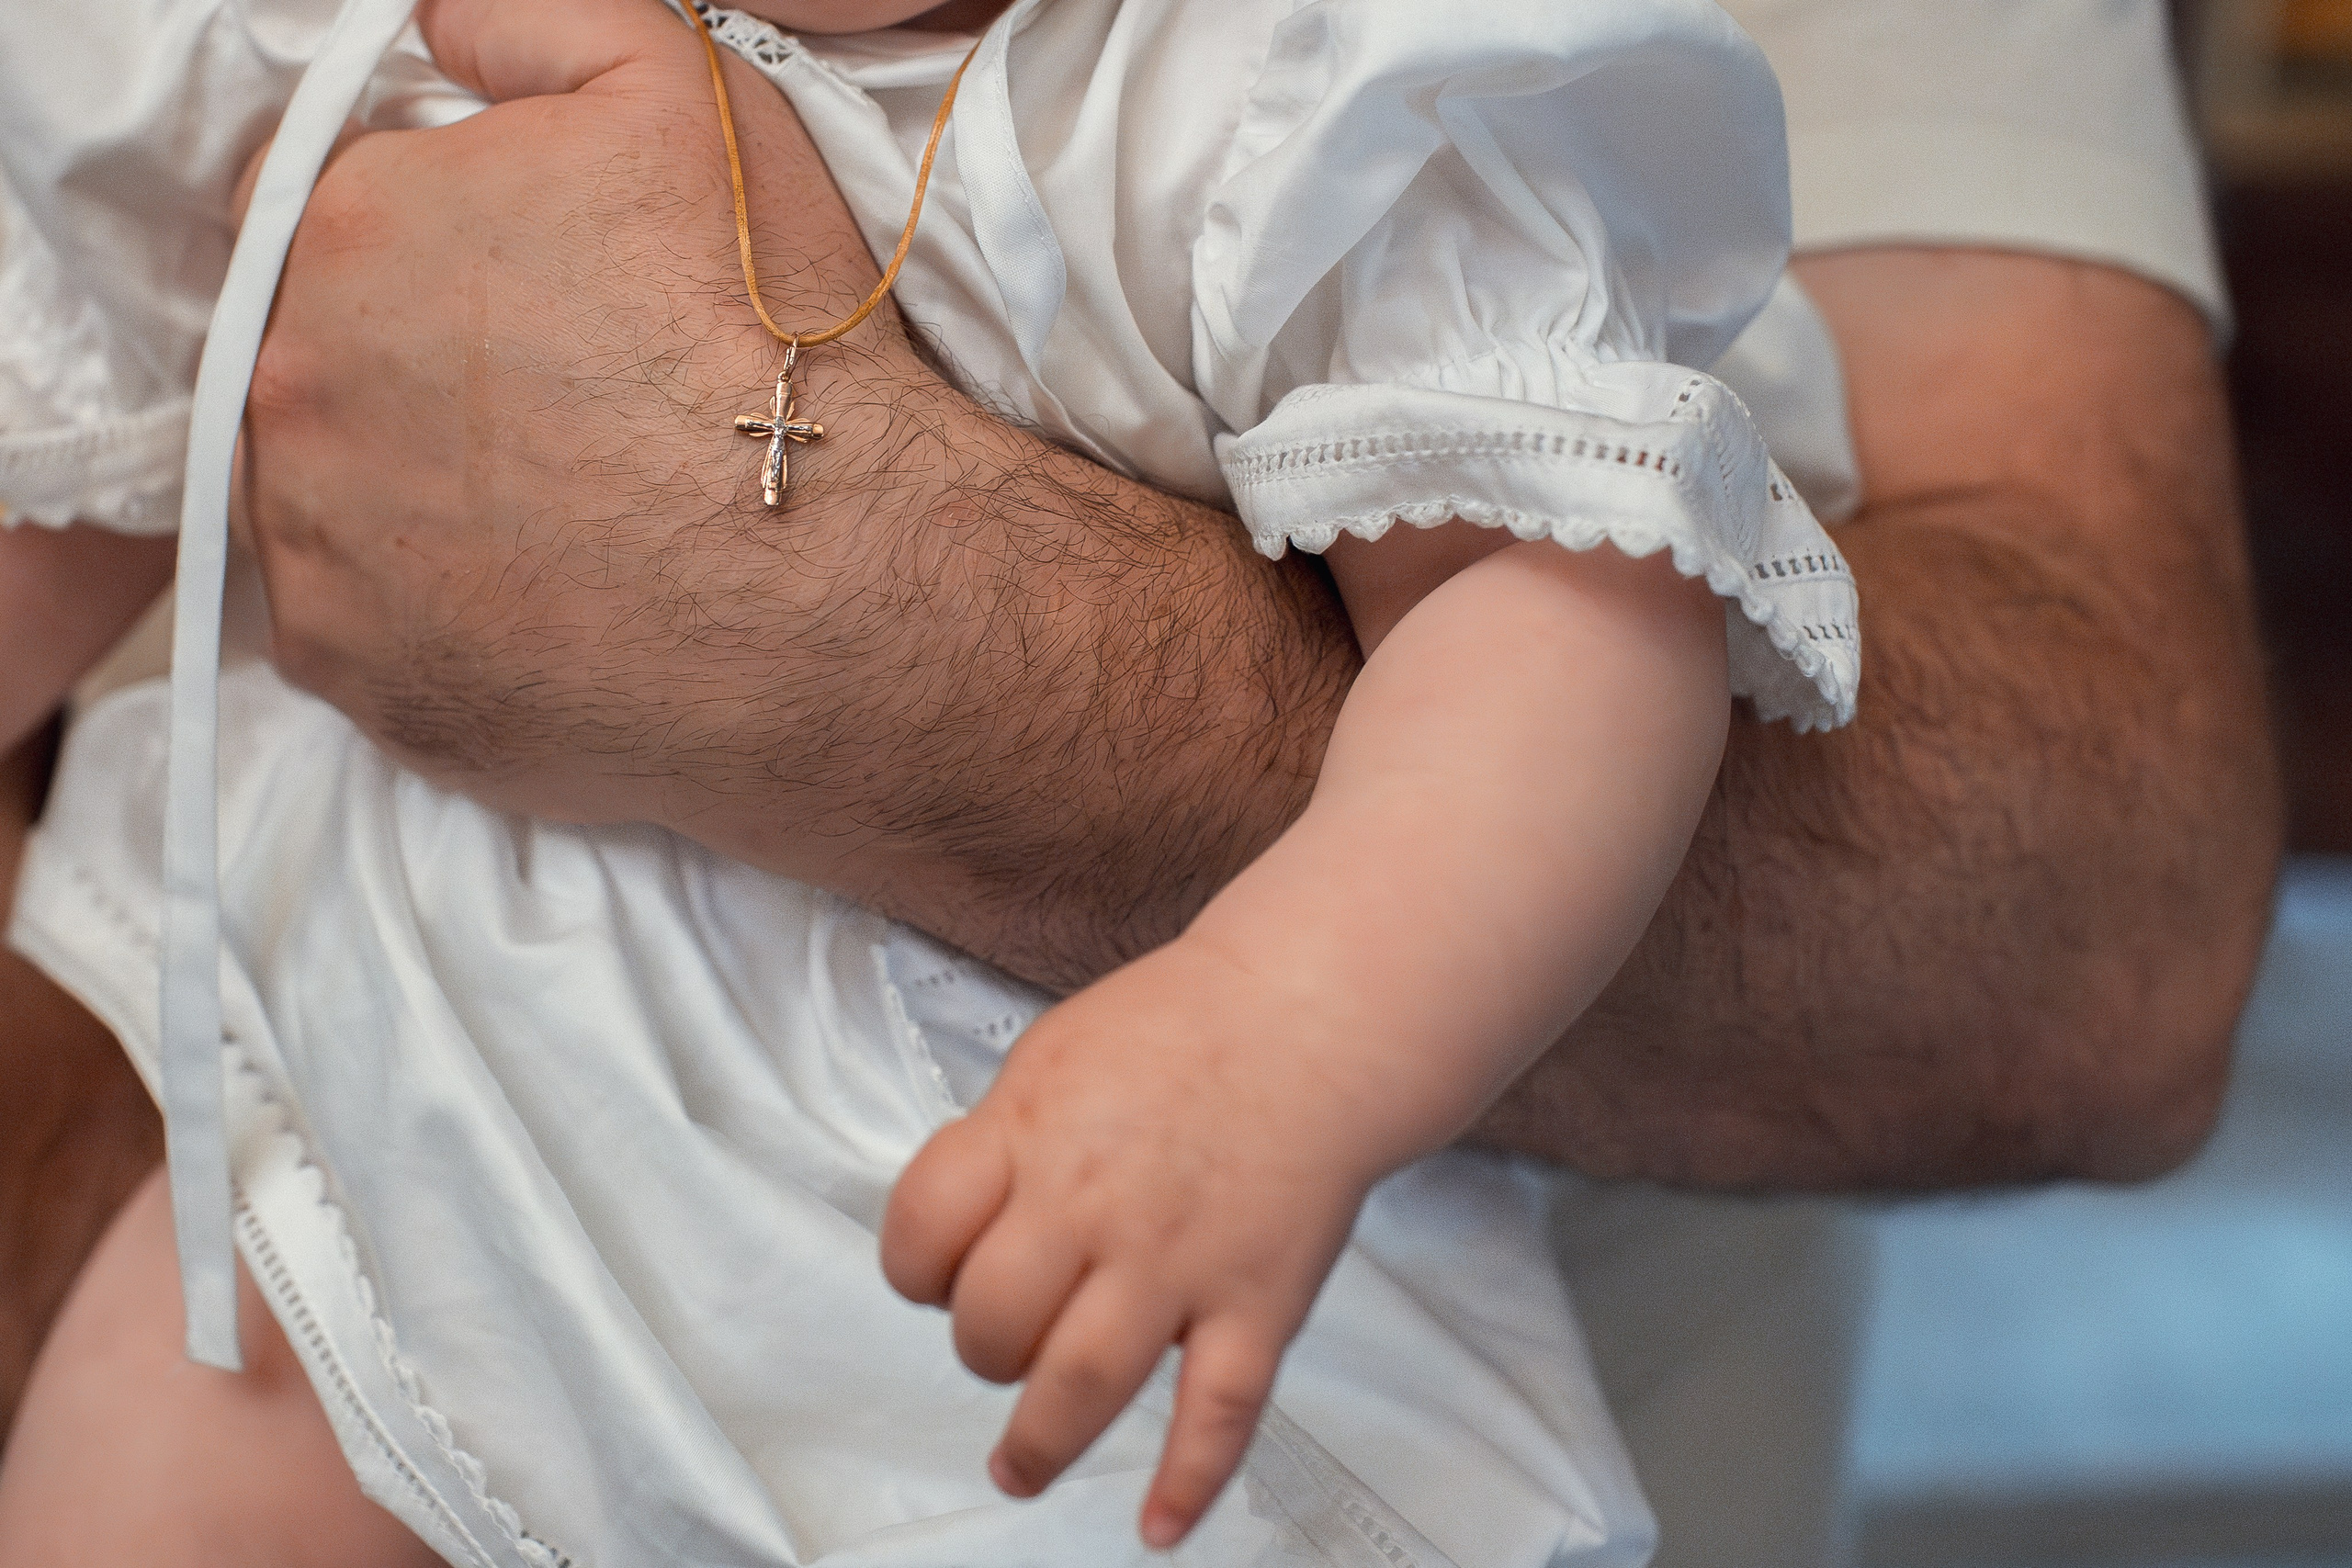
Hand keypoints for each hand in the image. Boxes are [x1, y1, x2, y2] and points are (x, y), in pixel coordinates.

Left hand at [240, 0, 947, 829]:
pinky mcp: (351, 669)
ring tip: (559, 518)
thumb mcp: (684, 98)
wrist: (843, 588)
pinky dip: (426, 616)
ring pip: (320, 493)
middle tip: (561, 417)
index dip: (425, 246)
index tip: (519, 302)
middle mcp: (294, 380)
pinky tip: (543, 604)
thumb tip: (432, 28)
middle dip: (412, 374)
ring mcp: (312, 541)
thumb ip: (527, 25)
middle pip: (312, 356)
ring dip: (406, 494)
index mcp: (356, 223)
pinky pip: (352, 624)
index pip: (321, 210)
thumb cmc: (775, 343)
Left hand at [880, 940, 1377, 1546]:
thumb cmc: (1182, 1029)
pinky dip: (1189, 1479)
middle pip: (992, 1323)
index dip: (916, 1268)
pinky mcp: (1256, 1301)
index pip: (920, 1233)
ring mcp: (1178, 1262)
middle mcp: (1095, 1206)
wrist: (1311, 1016)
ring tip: (1018, 1468)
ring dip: (1039, 1444)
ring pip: (1083, 1385)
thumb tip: (962, 1226)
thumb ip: (1002, 1144)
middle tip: (1003, 1342)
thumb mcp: (1053, 1056)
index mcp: (1032, 1135)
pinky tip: (1159, 1524)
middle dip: (982, 1348)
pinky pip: (1219, 1410)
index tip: (940, 1273)